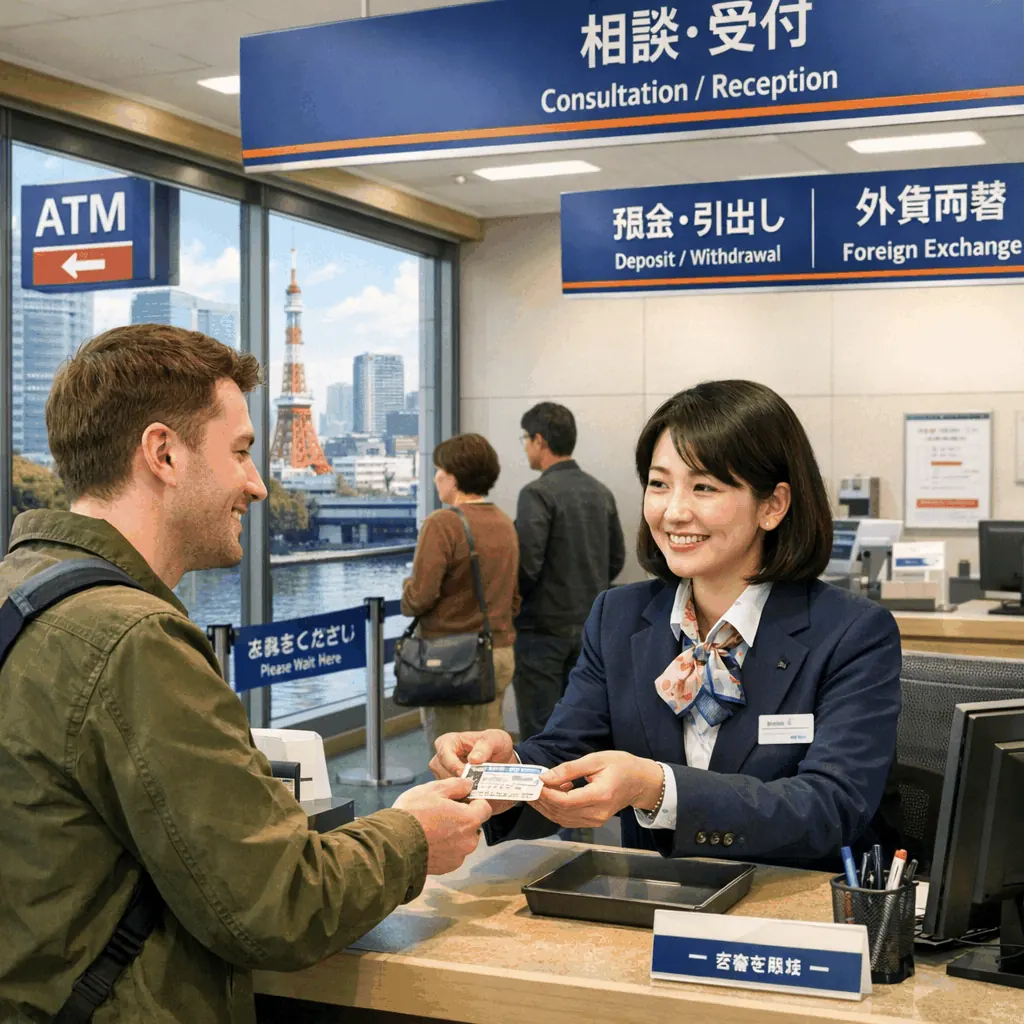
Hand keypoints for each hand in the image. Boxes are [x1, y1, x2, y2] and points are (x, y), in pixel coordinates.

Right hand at [392, 777, 492, 874]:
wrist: (394, 844)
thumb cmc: (414, 813)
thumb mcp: (434, 789)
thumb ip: (457, 785)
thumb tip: (469, 785)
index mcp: (469, 819)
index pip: (485, 808)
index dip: (474, 801)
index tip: (461, 799)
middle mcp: (469, 841)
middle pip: (474, 825)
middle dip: (462, 818)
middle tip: (442, 812)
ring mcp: (458, 857)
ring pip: (463, 841)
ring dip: (454, 835)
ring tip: (433, 828)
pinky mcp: (447, 868)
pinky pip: (452, 854)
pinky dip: (445, 848)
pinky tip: (429, 842)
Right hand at [429, 729, 517, 814]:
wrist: (505, 764)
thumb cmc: (497, 746)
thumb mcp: (495, 739)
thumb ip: (485, 746)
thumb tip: (473, 759)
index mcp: (448, 742)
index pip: (443, 754)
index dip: (453, 765)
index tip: (465, 774)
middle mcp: (442, 760)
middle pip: (443, 774)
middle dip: (457, 782)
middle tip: (474, 787)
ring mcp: (444, 777)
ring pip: (446, 789)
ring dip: (461, 793)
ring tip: (478, 793)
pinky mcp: (450, 792)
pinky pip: (452, 800)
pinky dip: (464, 801)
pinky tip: (476, 800)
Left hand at [534, 752, 663, 828]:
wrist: (640, 782)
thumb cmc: (621, 765)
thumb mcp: (596, 760)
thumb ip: (570, 769)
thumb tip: (546, 777)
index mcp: (600, 796)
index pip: (566, 801)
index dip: (547, 794)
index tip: (535, 783)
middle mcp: (597, 813)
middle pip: (561, 812)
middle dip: (542, 800)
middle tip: (529, 786)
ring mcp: (595, 821)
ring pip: (562, 819)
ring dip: (546, 806)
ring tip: (537, 790)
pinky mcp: (593, 822)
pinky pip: (568, 820)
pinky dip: (556, 809)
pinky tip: (553, 794)